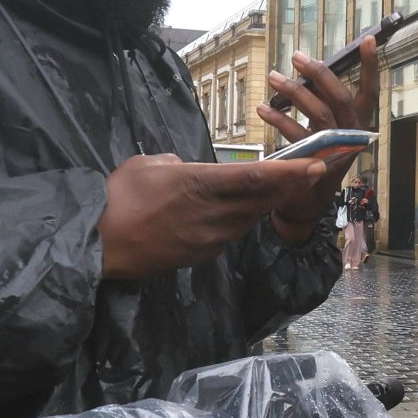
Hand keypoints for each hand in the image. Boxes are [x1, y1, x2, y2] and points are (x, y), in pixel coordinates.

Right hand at [99, 153, 328, 279]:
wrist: (100, 245)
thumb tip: (189, 167)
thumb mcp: (146, 164)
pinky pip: (230, 233)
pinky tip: (242, 210)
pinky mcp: (202, 255)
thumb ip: (177, 163)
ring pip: (249, 218)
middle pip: (262, 200)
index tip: (317, 165)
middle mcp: (212, 213)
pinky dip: (241, 220)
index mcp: (199, 183)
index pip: (256, 177)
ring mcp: (209, 238)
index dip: (290, 173)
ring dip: (267, 203)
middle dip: (291, 186)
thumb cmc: (117, 198)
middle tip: (314, 171)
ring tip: (283, 187)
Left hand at [258, 35, 380, 238]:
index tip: (367, 40)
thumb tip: (310, 70)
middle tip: (297, 56)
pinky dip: (278, 118)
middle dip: (319, 73)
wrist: (305, 202)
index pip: (370, 93)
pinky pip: (295, 135)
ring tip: (274, 77)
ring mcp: (334, 151)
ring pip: (317, 114)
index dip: (370, 67)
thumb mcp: (327, 130)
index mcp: (358, 125)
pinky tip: (263, 108)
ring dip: (293, 92)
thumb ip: (324, 104)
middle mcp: (351, 137)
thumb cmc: (316, 157)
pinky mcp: (313, 163)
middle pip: (340, 98)